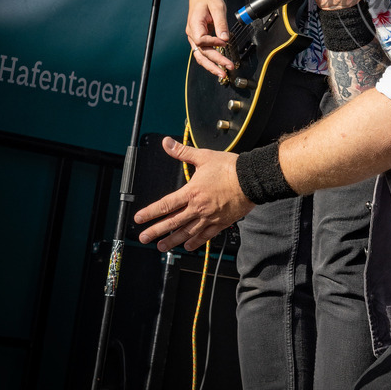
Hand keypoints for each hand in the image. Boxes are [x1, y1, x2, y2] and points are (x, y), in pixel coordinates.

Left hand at [133, 137, 253, 251]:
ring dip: (172, 240)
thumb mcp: (204, 156)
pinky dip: (195, 242)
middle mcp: (198, 208)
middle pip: (172, 222)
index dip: (150, 213)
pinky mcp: (221, 223)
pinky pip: (205, 236)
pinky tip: (188, 246)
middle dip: (156, 231)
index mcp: (192, 192)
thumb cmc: (229, 167)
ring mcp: (209, 217)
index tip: (139, 218)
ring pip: (187, 232)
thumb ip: (183, 152)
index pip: (165, 205)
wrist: (252, 179)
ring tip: (161, 246)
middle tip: (144, 238)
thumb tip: (167, 143)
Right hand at [186, 0, 236, 77]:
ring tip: (223, 74)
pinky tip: (219, 67)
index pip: (201, 40)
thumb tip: (225, 39)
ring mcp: (194, 38)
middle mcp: (192, 33)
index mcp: (194, 25)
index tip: (224, 42)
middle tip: (227, 69)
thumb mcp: (218, 7)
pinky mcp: (199, 40)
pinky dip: (211, 61)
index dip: (213, 43)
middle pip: (201, 52)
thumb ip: (221, 23)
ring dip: (211, 66)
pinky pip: (203, 53)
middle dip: (215, 62)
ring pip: (200, 56)